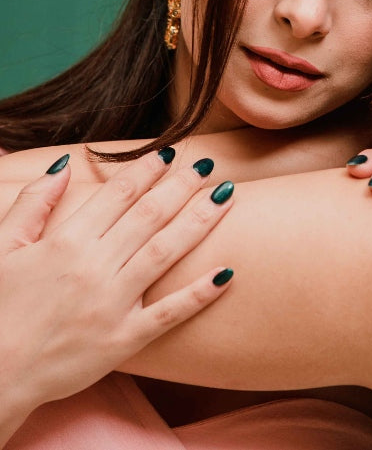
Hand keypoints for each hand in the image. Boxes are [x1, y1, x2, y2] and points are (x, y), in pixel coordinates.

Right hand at [0, 150, 234, 439]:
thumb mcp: (0, 250)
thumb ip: (32, 204)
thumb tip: (63, 165)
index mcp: (66, 243)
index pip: (119, 194)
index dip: (148, 169)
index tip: (170, 152)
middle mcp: (94, 268)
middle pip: (151, 214)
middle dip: (183, 185)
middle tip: (207, 164)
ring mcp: (113, 304)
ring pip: (167, 251)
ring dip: (200, 220)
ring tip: (227, 196)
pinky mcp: (124, 340)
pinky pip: (170, 313)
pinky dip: (200, 293)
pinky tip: (228, 272)